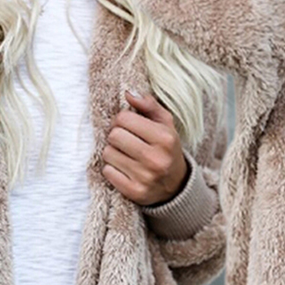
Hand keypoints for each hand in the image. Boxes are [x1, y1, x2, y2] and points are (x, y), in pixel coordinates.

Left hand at [102, 91, 187, 205]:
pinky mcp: (135, 192)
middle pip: (114, 136)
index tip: (128, 126)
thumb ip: (148, 105)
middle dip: (116, 135)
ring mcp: (145, 178)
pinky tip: (125, 169)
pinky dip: (112, 169)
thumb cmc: (166, 149)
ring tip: (126, 155)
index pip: (124, 119)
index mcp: (165, 138)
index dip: (121, 120)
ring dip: (113, 152)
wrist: (176, 186)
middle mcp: (156, 159)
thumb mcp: (165, 124)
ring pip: (108, 154)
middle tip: (125, 140)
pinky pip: (107, 172)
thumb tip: (128, 93)